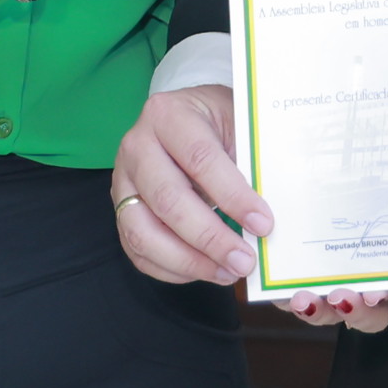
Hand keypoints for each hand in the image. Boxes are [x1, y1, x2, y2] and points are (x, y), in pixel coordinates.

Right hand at [112, 84, 266, 287]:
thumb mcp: (238, 124)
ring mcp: (123, 182)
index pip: (200, 158)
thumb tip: (267, 218)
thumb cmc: (219, 122)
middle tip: (246, 260)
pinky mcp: (121, 211)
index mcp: (167, 115)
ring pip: (144, 233)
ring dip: (190, 261)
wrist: (187, 117)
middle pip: (168, 201)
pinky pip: (138, 251)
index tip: (263, 224)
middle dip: (211, 238)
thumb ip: (250, 162)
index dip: (233, 195)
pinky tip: (205, 270)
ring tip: (227, 272)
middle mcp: (136, 147)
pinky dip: (173, 269)